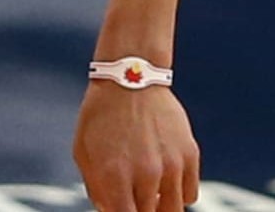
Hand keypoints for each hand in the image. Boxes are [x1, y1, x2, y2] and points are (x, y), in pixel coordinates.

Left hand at [73, 83, 200, 211]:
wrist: (131, 77)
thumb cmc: (100, 116)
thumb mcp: (84, 151)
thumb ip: (96, 189)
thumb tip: (110, 211)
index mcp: (114, 176)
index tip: (122, 210)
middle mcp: (146, 174)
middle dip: (139, 210)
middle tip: (133, 198)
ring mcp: (171, 165)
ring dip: (161, 207)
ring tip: (149, 194)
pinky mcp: (190, 154)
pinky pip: (190, 195)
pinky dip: (178, 194)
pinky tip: (165, 181)